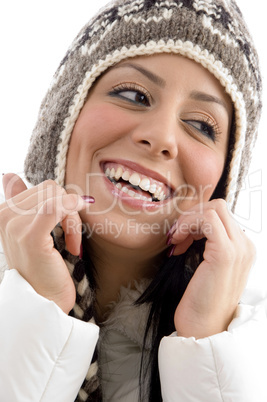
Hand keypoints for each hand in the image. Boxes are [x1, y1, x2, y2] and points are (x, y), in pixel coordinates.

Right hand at [0, 173, 92, 313]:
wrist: (43, 301)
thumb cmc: (43, 266)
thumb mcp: (32, 230)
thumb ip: (22, 202)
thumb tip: (8, 175)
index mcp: (3, 212)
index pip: (42, 187)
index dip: (61, 204)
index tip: (65, 226)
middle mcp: (3, 215)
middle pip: (51, 189)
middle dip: (68, 209)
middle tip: (70, 236)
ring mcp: (14, 225)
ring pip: (57, 197)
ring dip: (72, 219)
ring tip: (70, 243)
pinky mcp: (29, 236)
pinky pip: (55, 207)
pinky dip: (71, 210)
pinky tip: (76, 225)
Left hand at [168, 199, 254, 338]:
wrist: (204, 328)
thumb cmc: (201, 300)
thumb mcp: (206, 267)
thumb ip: (206, 246)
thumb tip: (190, 226)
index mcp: (242, 248)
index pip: (221, 215)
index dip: (196, 220)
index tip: (180, 237)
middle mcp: (245, 246)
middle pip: (219, 207)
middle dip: (192, 216)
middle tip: (177, 236)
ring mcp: (239, 248)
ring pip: (214, 208)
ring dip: (188, 220)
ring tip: (177, 240)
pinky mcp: (226, 254)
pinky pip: (207, 219)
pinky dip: (188, 225)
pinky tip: (178, 242)